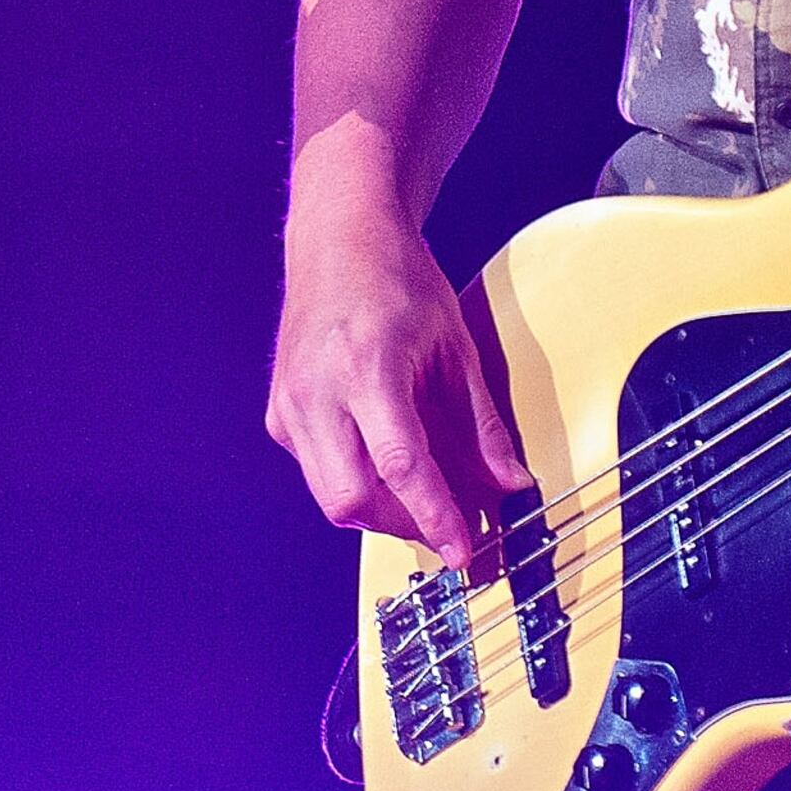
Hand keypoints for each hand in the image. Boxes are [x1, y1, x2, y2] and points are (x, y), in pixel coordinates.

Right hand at [268, 197, 534, 568]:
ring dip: (380, 511)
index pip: (401, 466)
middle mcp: (318, 389)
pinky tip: (382, 461)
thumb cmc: (398, 279)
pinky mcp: (280, 414)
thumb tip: (510, 483)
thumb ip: (481, 423)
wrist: (338, 238)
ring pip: (331, 498)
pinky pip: (317, 473)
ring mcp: (290, 404)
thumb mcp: (455, 345)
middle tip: (446, 523)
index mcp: (367, 365)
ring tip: (420, 494)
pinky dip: (355, 482)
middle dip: (404, 524)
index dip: (434, 517)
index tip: (463, 552)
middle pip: (354, 499)